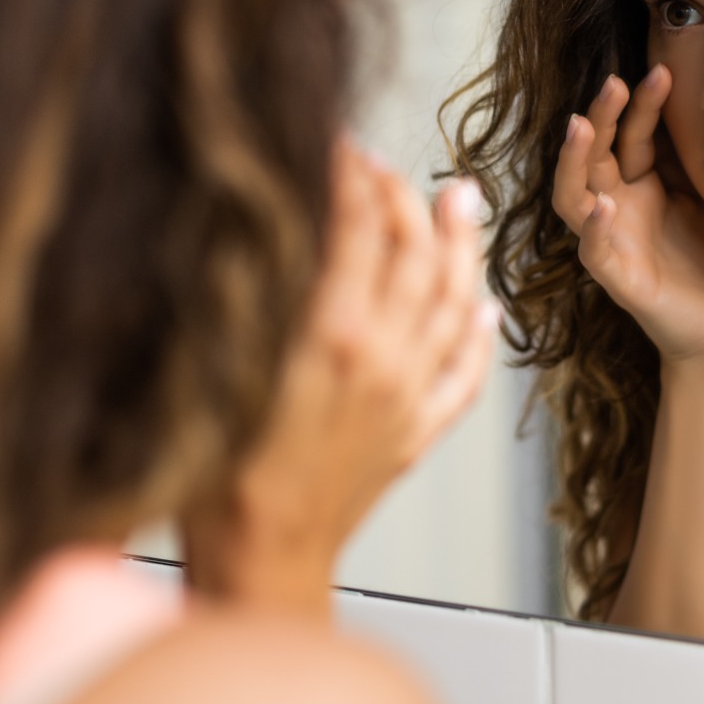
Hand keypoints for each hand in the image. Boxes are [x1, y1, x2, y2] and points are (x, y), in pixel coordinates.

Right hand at [191, 139, 497, 616]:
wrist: (257, 559)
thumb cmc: (216, 474)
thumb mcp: (217, 363)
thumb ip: (253, 292)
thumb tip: (268, 224)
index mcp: (330, 333)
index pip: (357, 225)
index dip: (351, 174)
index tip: (338, 145)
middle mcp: (382, 357)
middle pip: (415, 253)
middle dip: (403, 196)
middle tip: (386, 165)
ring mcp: (408, 395)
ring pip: (455, 302)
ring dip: (461, 246)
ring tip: (463, 200)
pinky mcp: (417, 432)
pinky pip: (466, 375)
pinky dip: (482, 336)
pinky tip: (487, 309)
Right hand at [552, 65, 703, 367]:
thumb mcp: (701, 200)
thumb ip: (687, 162)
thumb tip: (696, 109)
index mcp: (636, 187)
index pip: (629, 135)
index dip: (640, 104)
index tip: (662, 70)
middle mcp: (614, 208)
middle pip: (592, 153)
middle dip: (599, 117)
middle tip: (614, 81)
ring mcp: (610, 243)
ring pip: (573, 196)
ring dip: (574, 161)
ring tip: (581, 127)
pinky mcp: (617, 281)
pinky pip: (595, 252)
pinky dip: (596, 229)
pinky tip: (605, 207)